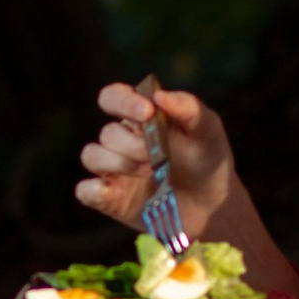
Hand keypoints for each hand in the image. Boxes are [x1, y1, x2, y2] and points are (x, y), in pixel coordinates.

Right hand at [76, 80, 234, 230]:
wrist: (213, 204)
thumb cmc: (208, 159)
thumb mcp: (207, 130)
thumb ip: (188, 108)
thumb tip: (159, 95)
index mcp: (139, 117)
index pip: (113, 98)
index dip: (123, 102)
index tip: (147, 113)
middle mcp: (121, 140)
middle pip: (107, 133)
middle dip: (132, 143)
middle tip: (157, 156)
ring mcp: (113, 170)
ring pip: (92, 156)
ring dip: (118, 163)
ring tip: (149, 172)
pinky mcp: (109, 198)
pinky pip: (86, 191)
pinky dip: (94, 190)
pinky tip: (114, 192)